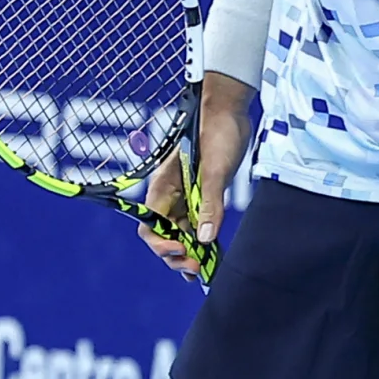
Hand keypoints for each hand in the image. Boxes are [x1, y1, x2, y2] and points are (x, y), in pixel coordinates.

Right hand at [138, 73, 253, 280]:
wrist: (229, 109)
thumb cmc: (217, 132)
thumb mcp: (215, 171)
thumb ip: (209, 204)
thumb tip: (206, 239)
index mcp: (162, 189)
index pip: (150, 227)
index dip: (161, 245)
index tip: (181, 252)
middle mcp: (170, 196)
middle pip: (164, 235)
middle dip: (176, 255)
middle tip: (195, 269)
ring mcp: (185, 196)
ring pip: (181, 232)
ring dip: (189, 252)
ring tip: (203, 269)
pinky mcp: (201, 194)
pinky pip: (197, 223)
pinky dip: (203, 240)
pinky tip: (212, 254)